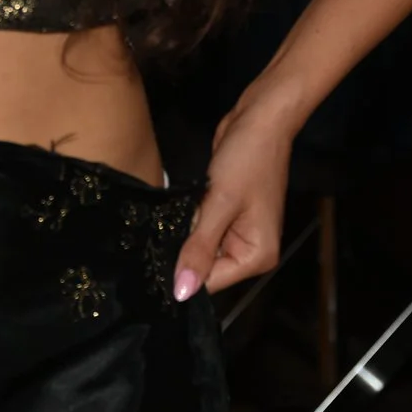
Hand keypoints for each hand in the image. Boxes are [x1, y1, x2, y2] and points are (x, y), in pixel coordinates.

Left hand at [173, 98, 296, 302]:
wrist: (260, 118)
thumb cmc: (247, 159)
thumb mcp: (220, 204)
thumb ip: (199, 248)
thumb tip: (182, 293)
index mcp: (256, 256)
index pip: (211, 282)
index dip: (182, 275)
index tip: (151, 265)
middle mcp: (250, 250)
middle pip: (205, 266)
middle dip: (182, 252)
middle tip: (153, 239)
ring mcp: (238, 231)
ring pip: (200, 246)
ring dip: (184, 234)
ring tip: (160, 224)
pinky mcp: (226, 213)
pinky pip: (201, 228)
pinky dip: (189, 220)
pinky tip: (174, 212)